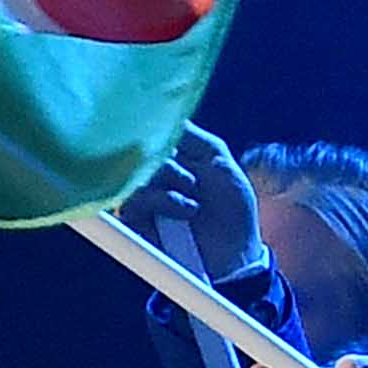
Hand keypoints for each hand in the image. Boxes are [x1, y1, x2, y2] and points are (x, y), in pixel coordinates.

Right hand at [121, 122, 265, 281]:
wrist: (235, 253)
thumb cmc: (232, 210)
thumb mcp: (220, 162)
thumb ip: (193, 137)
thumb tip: (166, 114)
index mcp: (170, 155)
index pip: (150, 131)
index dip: (157, 129)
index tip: (173, 136)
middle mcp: (151, 172)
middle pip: (138, 147)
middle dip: (168, 159)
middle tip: (192, 179)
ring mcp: (141, 195)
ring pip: (135, 170)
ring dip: (169, 179)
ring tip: (194, 197)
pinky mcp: (134, 220)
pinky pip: (132, 199)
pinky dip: (162, 200)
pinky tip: (186, 210)